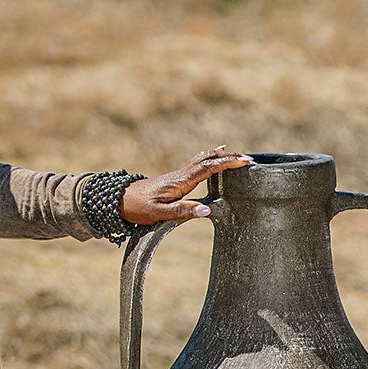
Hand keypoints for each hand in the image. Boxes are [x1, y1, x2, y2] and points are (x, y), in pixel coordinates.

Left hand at [121, 147, 252, 225]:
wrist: (119, 200)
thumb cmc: (138, 208)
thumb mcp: (159, 214)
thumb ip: (183, 212)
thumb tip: (208, 211)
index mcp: (180, 181)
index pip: (208, 168)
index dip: (227, 163)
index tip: (245, 161)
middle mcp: (181, 175)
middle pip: (208, 159)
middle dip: (228, 157)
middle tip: (248, 158)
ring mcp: (178, 175)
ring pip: (202, 159)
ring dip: (220, 156)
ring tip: (235, 154)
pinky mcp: (175, 179)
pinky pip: (197, 164)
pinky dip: (209, 158)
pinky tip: (212, 157)